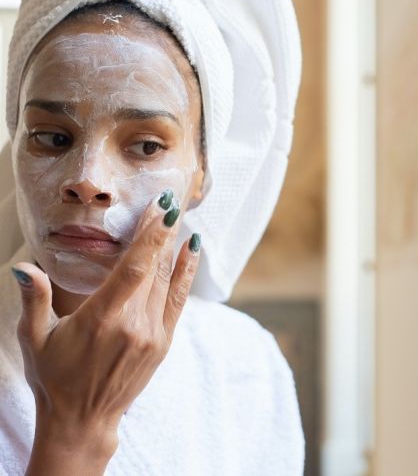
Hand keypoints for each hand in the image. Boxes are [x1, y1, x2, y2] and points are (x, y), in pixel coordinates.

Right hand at [12, 191, 200, 472]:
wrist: (84, 420)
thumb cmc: (54, 377)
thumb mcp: (34, 339)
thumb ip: (34, 300)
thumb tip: (23, 266)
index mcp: (101, 319)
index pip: (135, 268)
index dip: (151, 236)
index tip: (161, 209)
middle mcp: (133, 325)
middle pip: (155, 268)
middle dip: (164, 231)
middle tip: (170, 200)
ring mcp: (152, 334)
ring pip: (169, 281)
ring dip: (176, 247)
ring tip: (180, 217)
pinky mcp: (163, 342)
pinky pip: (179, 300)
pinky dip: (187, 273)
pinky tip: (191, 250)